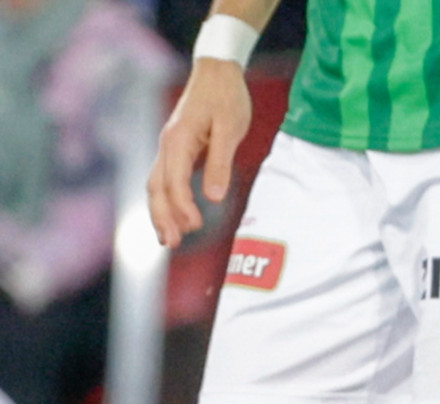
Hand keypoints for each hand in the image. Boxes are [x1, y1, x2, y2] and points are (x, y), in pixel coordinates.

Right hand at [148, 58, 252, 248]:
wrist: (217, 71)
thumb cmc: (226, 98)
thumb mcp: (230, 129)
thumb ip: (220, 162)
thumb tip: (213, 197)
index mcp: (178, 140)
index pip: (174, 180)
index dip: (183, 206)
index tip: (196, 226)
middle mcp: (167, 144)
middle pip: (156, 187)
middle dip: (163, 217)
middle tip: (173, 244)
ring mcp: (168, 145)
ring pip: (156, 184)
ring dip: (161, 212)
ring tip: (169, 239)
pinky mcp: (176, 147)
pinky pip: (164, 178)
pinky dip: (166, 199)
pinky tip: (174, 216)